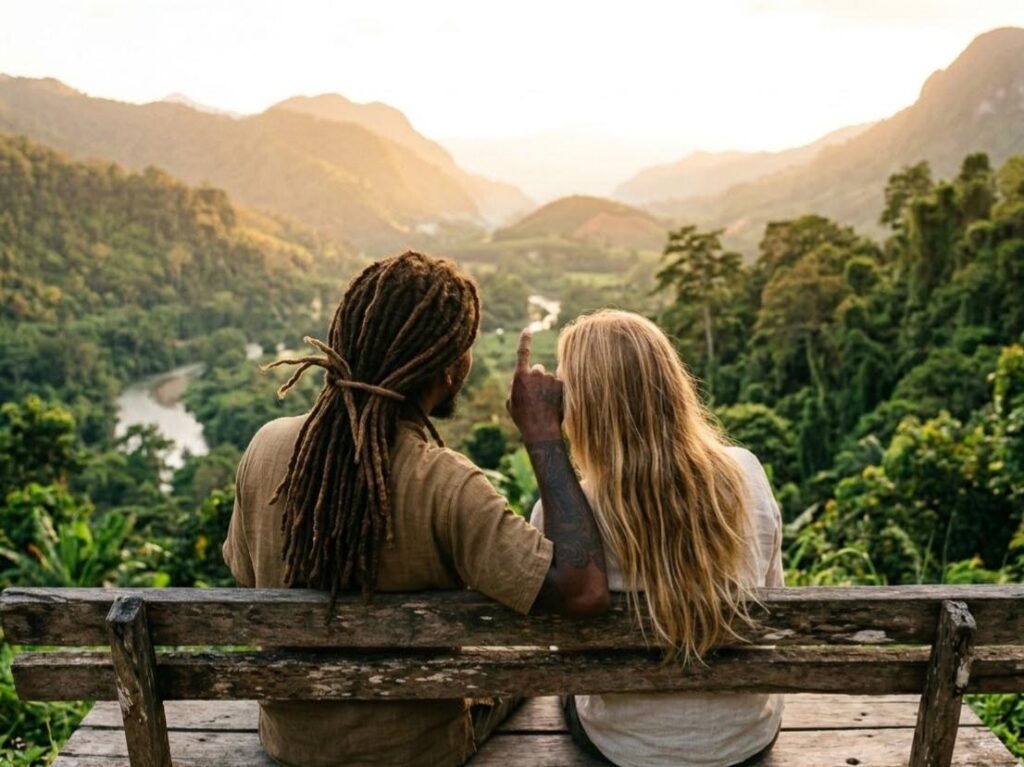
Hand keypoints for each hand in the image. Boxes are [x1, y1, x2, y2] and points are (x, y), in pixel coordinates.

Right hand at [507, 328, 563, 442]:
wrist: (541, 430)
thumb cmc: (523, 418)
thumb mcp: (511, 403)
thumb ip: (515, 387)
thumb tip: (519, 380)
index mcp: (520, 376)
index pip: (522, 352)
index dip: (525, 340)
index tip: (528, 330)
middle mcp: (536, 373)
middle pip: (537, 369)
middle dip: (537, 379)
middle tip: (536, 397)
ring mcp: (550, 378)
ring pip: (549, 378)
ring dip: (547, 387)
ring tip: (545, 405)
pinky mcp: (562, 385)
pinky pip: (560, 381)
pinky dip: (559, 388)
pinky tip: (556, 400)